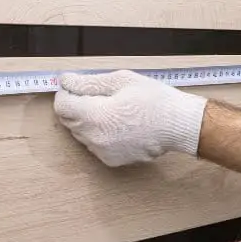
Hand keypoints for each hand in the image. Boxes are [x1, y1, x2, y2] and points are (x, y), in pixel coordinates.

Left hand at [53, 70, 207, 165]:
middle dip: (76, 106)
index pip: (61, 105)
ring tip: (113, 110)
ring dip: (87, 120)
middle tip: (98, 95)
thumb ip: (88, 82)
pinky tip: (119, 124)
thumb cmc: (154, 99)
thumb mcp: (121, 80)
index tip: (78, 86)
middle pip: (68, 120)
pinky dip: (99, 134)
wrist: (178, 125)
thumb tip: (65, 81)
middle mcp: (94, 138)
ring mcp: (102, 152)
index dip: (67, 92)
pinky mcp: (111, 160)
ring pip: (80, 133)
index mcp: (95, 116)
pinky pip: (94, 144)